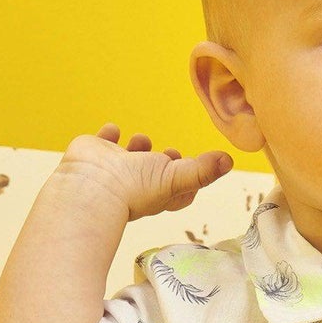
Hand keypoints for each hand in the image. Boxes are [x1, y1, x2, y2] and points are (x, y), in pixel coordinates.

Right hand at [57, 124, 233, 220]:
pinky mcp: (96, 152)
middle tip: (172, 154)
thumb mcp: (178, 178)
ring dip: (138, 147)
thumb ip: (203, 170)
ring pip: (130, 156)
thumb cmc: (136, 188)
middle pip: (155, 171)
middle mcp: (138, 180)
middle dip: (164, 161)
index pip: (180, 187)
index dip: (188, 178)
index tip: (194, 168)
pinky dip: (109, 135)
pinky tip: (113, 131)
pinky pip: (104, 140)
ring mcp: (115, 167)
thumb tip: (229, 161)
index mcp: (159, 191)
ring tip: (142, 142)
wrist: (92, 186)